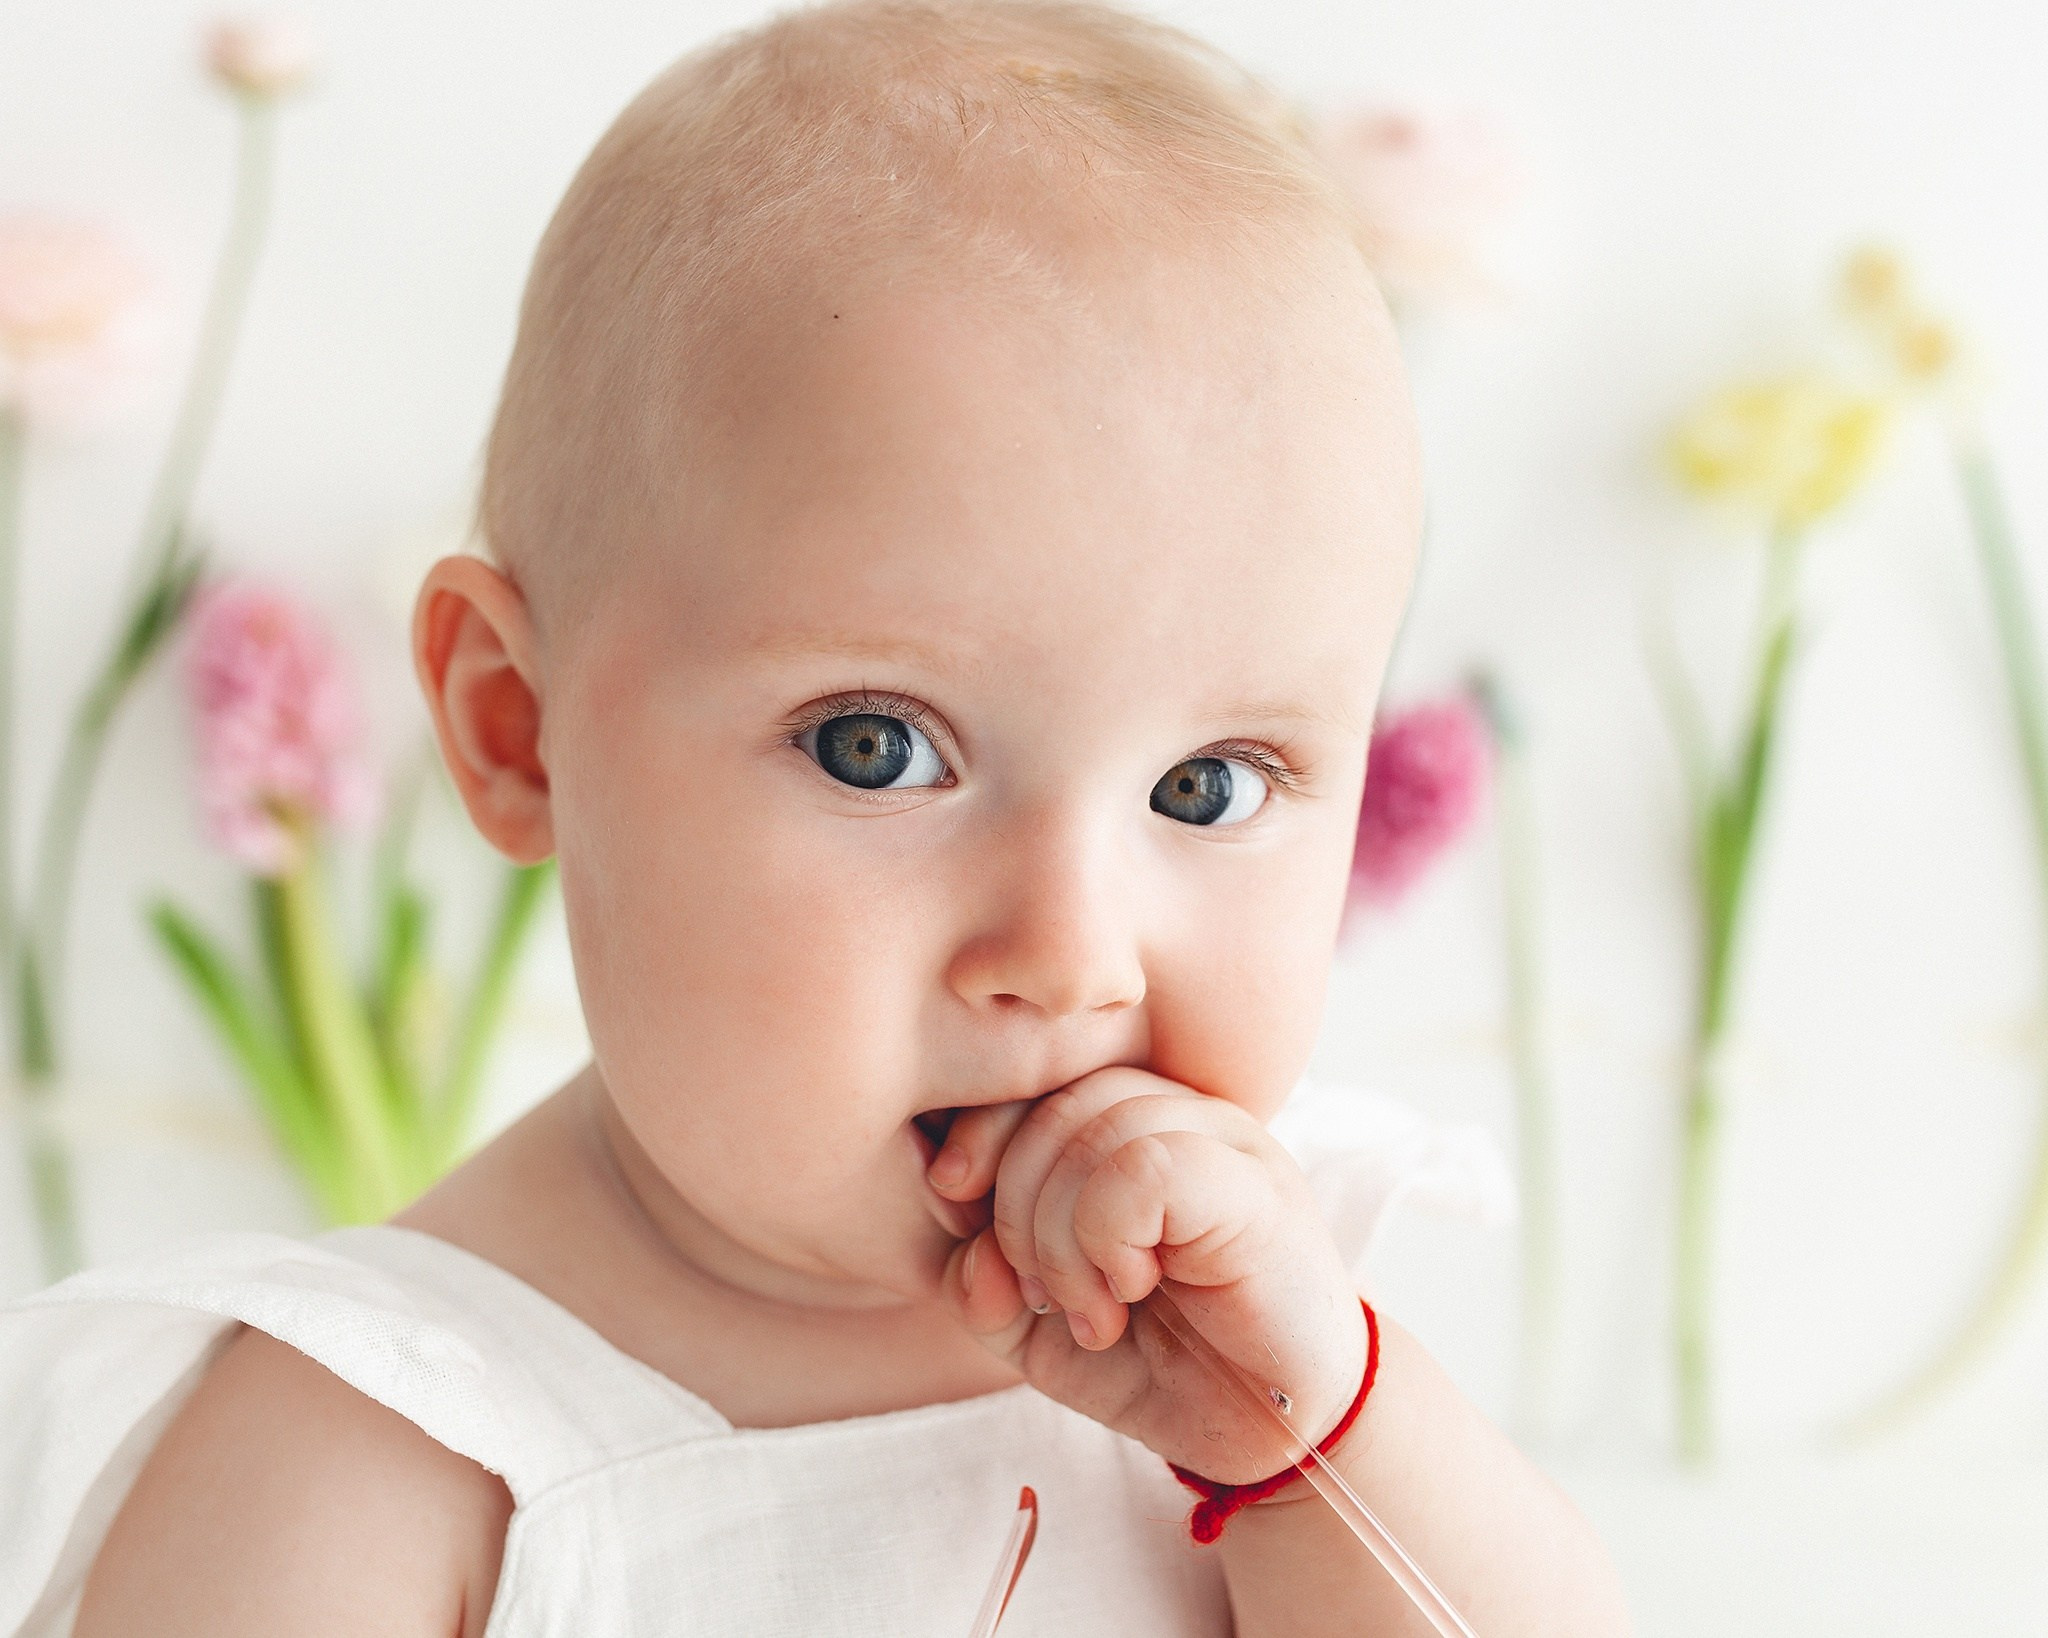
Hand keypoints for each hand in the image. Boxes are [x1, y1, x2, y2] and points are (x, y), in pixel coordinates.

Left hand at [932, 1066, 1366, 1482]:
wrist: (1278, 1433)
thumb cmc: (1166, 1365)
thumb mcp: (1040, 1330)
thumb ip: (980, 1282)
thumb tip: (959, 1240)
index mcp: (1128, 1126)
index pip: (1032, 1078)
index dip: (978, 1133)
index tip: (956, 1201)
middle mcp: (1178, 1114)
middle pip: (1053, 1098)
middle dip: (1012, 1202)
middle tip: (1040, 1292)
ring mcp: (1223, 1139)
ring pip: (1092, 1127)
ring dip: (1060, 1236)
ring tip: (1091, 1310)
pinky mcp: (1253, 1183)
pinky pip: (1143, 1166)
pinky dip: (1107, 1236)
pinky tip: (1130, 1289)